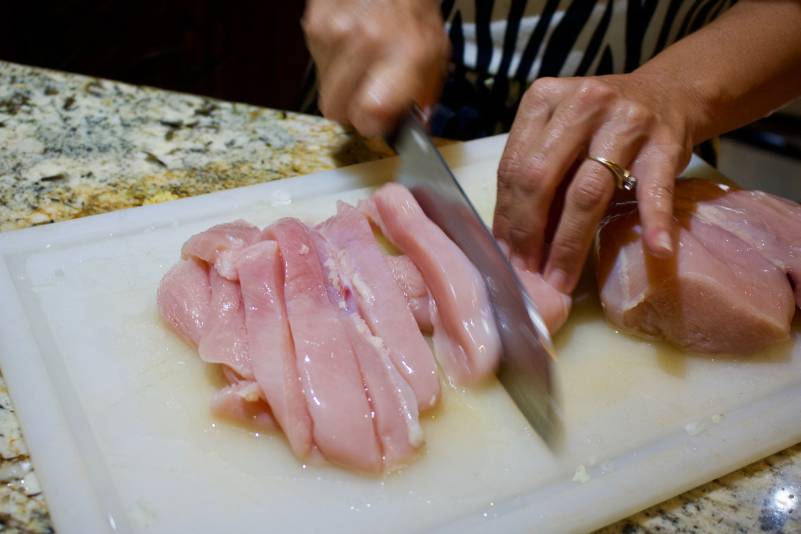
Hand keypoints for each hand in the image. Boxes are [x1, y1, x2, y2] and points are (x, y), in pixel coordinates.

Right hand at [302, 0, 448, 136]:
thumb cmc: (414, 14)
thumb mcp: (435, 57)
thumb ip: (423, 99)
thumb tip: (411, 133)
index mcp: (404, 54)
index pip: (368, 115)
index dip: (370, 126)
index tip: (378, 121)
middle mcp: (366, 41)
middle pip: (335, 110)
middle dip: (351, 110)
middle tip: (368, 95)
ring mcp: (334, 32)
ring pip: (324, 90)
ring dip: (342, 85)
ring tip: (362, 63)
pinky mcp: (314, 24)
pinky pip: (317, 65)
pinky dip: (333, 63)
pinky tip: (350, 45)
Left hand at [493, 72, 702, 293]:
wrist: (668, 93)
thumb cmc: (601, 125)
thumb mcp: (561, 133)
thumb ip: (538, 174)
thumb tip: (512, 241)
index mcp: (544, 98)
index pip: (513, 166)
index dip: (506, 216)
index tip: (504, 254)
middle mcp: (583, 104)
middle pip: (541, 178)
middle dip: (529, 233)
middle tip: (526, 272)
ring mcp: (627, 122)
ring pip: (587, 192)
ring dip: (570, 244)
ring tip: (561, 280)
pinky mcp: (665, 143)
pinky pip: (654, 189)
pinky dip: (654, 222)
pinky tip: (656, 250)